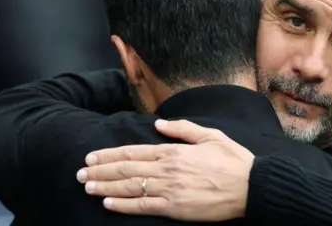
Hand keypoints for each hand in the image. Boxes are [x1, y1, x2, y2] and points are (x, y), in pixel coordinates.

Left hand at [76, 119, 254, 220]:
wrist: (251, 187)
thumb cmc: (233, 160)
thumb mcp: (210, 135)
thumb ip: (182, 128)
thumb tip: (158, 124)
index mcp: (174, 151)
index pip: (133, 152)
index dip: (110, 154)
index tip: (92, 156)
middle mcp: (167, 169)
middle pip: (126, 169)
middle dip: (100, 170)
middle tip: (80, 172)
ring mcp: (169, 190)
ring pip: (129, 187)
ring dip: (105, 187)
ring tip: (86, 186)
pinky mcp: (175, 208)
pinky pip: (143, 206)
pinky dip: (123, 205)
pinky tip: (107, 204)